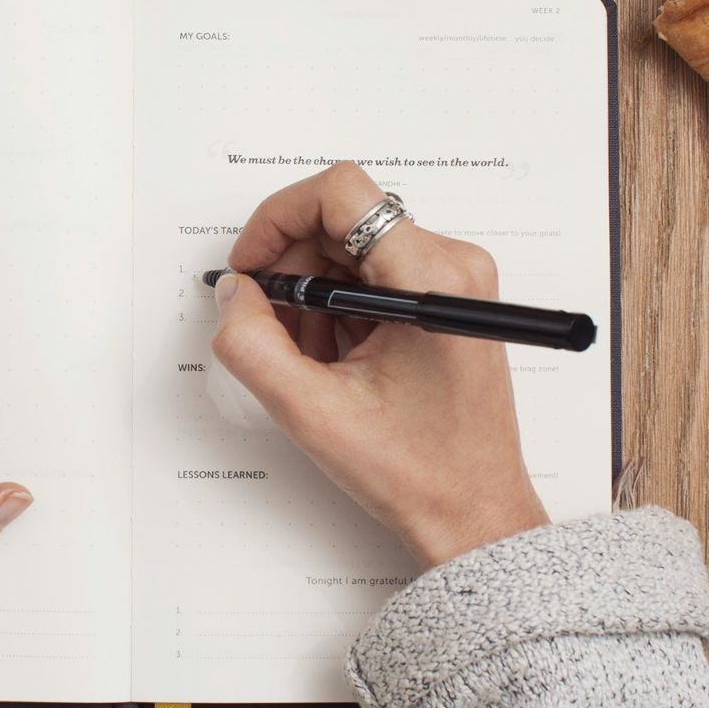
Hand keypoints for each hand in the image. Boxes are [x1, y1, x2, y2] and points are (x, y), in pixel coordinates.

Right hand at [213, 163, 547, 566]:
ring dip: (314, 295)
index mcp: (431, 278)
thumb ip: (253, 344)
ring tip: (312, 360)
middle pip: (342, 220)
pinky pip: (372, 274)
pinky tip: (336, 361)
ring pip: (352, 249)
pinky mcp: (446, 299)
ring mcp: (453, 281)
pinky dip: (338, 309)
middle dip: (292, 268)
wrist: (474, 514)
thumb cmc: (420, 472)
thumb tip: (234, 293)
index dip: (278, 219)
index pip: (341, 193)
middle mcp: (452, 265)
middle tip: (270, 327)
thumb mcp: (312, 412)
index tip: (251, 266)